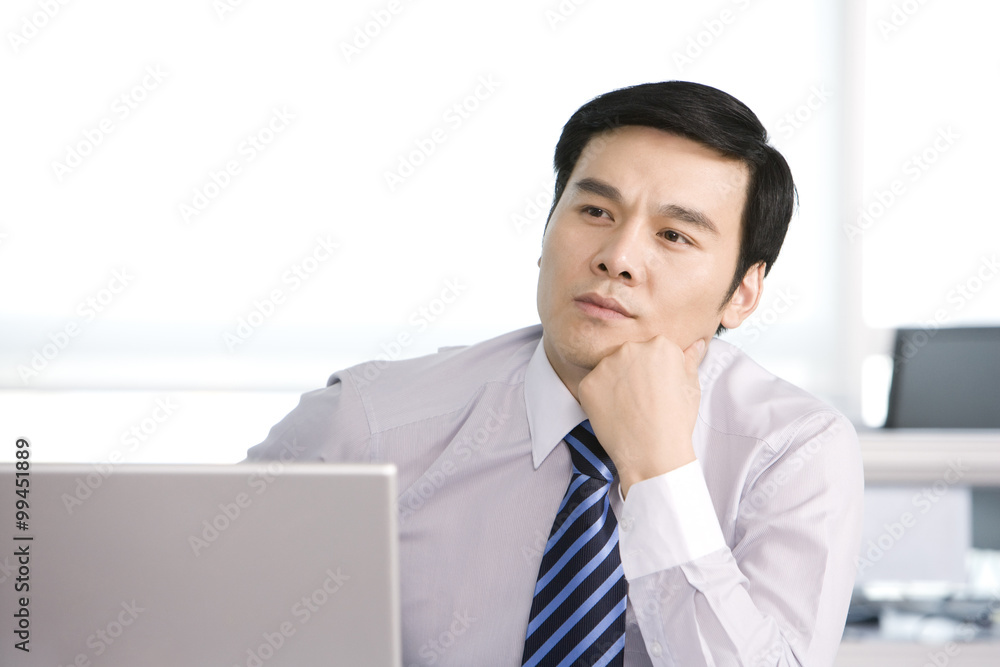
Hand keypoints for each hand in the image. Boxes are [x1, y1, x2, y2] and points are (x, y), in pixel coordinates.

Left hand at [577, 335, 708, 496]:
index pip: (653, 350)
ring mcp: (607, 365)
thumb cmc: (675, 423)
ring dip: (615, 384)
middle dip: (634, 373)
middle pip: (630, 356)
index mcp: (660, 345)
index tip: (658, 389)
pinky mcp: (589, 383)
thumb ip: (690, 360)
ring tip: (629, 409)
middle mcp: (632, 348)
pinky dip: (599, 399)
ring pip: (610, 370)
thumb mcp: (691, 387)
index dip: (656, 372)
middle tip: (643, 400)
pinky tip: (614, 414)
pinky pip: (593, 386)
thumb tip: (696, 344)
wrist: (652, 454)